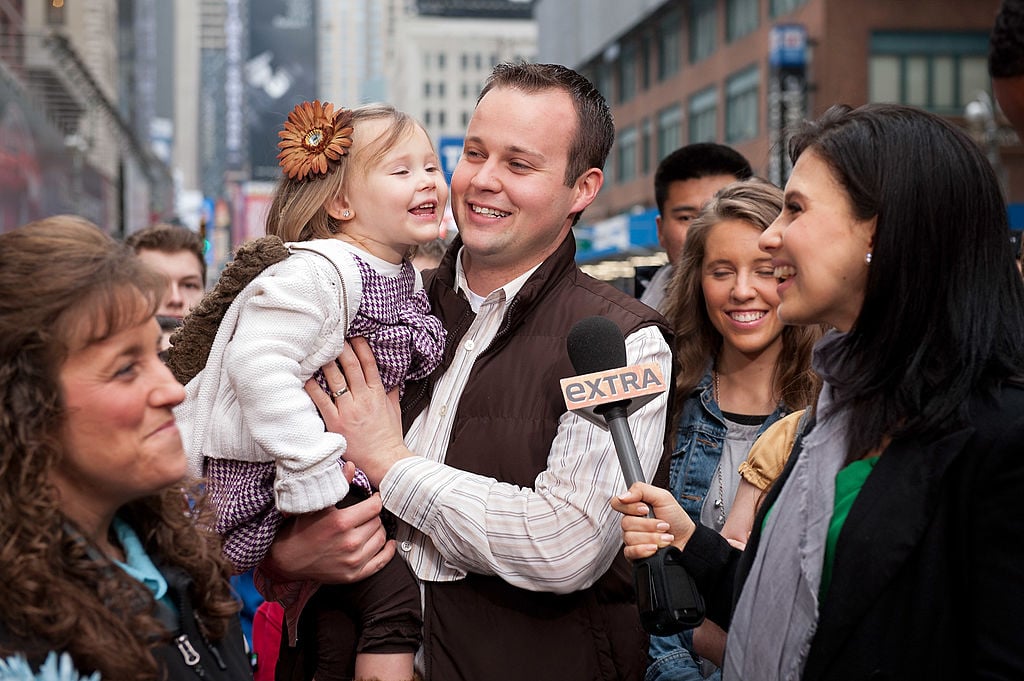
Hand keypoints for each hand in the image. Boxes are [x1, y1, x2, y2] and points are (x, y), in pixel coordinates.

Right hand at [262, 490, 395, 583]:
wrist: (288, 559)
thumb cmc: (302, 528)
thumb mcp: (317, 504)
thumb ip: (337, 484)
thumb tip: (352, 465)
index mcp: (341, 522)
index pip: (374, 506)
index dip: (375, 499)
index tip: (373, 497)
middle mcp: (350, 542)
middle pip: (378, 522)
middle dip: (373, 515)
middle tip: (366, 513)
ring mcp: (353, 561)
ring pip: (381, 539)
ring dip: (378, 531)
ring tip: (369, 526)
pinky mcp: (354, 575)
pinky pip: (381, 562)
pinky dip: (388, 551)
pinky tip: (387, 544)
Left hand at [304, 337, 410, 485]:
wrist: (385, 459)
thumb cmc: (389, 437)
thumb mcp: (394, 411)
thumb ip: (392, 393)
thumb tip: (393, 380)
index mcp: (378, 394)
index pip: (369, 364)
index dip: (361, 347)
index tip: (354, 336)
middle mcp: (363, 398)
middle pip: (351, 366)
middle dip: (342, 349)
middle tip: (333, 337)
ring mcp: (349, 410)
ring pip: (336, 379)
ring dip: (326, 363)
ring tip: (318, 351)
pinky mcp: (336, 422)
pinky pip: (322, 400)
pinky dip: (313, 388)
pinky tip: (306, 378)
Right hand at [610, 482, 695, 561]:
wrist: (688, 541)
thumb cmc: (677, 520)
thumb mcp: (663, 497)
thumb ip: (641, 490)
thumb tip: (623, 495)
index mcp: (635, 508)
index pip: (617, 504)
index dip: (630, 507)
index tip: (645, 509)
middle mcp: (632, 523)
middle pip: (625, 523)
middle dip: (648, 525)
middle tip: (662, 525)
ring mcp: (632, 539)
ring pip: (629, 537)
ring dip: (652, 537)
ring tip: (664, 537)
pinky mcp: (634, 554)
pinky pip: (630, 552)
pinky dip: (644, 549)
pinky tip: (655, 548)